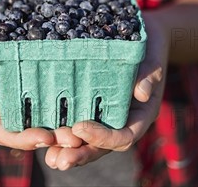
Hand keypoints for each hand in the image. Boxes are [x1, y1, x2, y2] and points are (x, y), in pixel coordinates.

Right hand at [0, 6, 81, 149]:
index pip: (4, 131)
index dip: (23, 139)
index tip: (44, 137)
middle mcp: (10, 104)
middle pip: (30, 131)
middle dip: (52, 139)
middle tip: (74, 140)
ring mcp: (28, 95)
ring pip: (47, 119)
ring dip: (65, 128)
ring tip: (85, 130)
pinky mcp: (43, 83)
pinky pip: (56, 98)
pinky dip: (71, 105)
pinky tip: (90, 104)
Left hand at [42, 10, 168, 169]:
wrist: (142, 36)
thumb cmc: (149, 48)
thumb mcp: (152, 58)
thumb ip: (149, 75)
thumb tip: (142, 93)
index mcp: (140, 116)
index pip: (123, 137)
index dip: (102, 137)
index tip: (79, 127)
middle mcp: (123, 121)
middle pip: (102, 147)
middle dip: (80, 154)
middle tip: (58, 160)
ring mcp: (107, 118)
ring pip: (89, 143)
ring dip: (69, 152)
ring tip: (50, 158)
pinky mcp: (92, 109)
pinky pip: (79, 127)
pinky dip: (65, 135)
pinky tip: (46, 139)